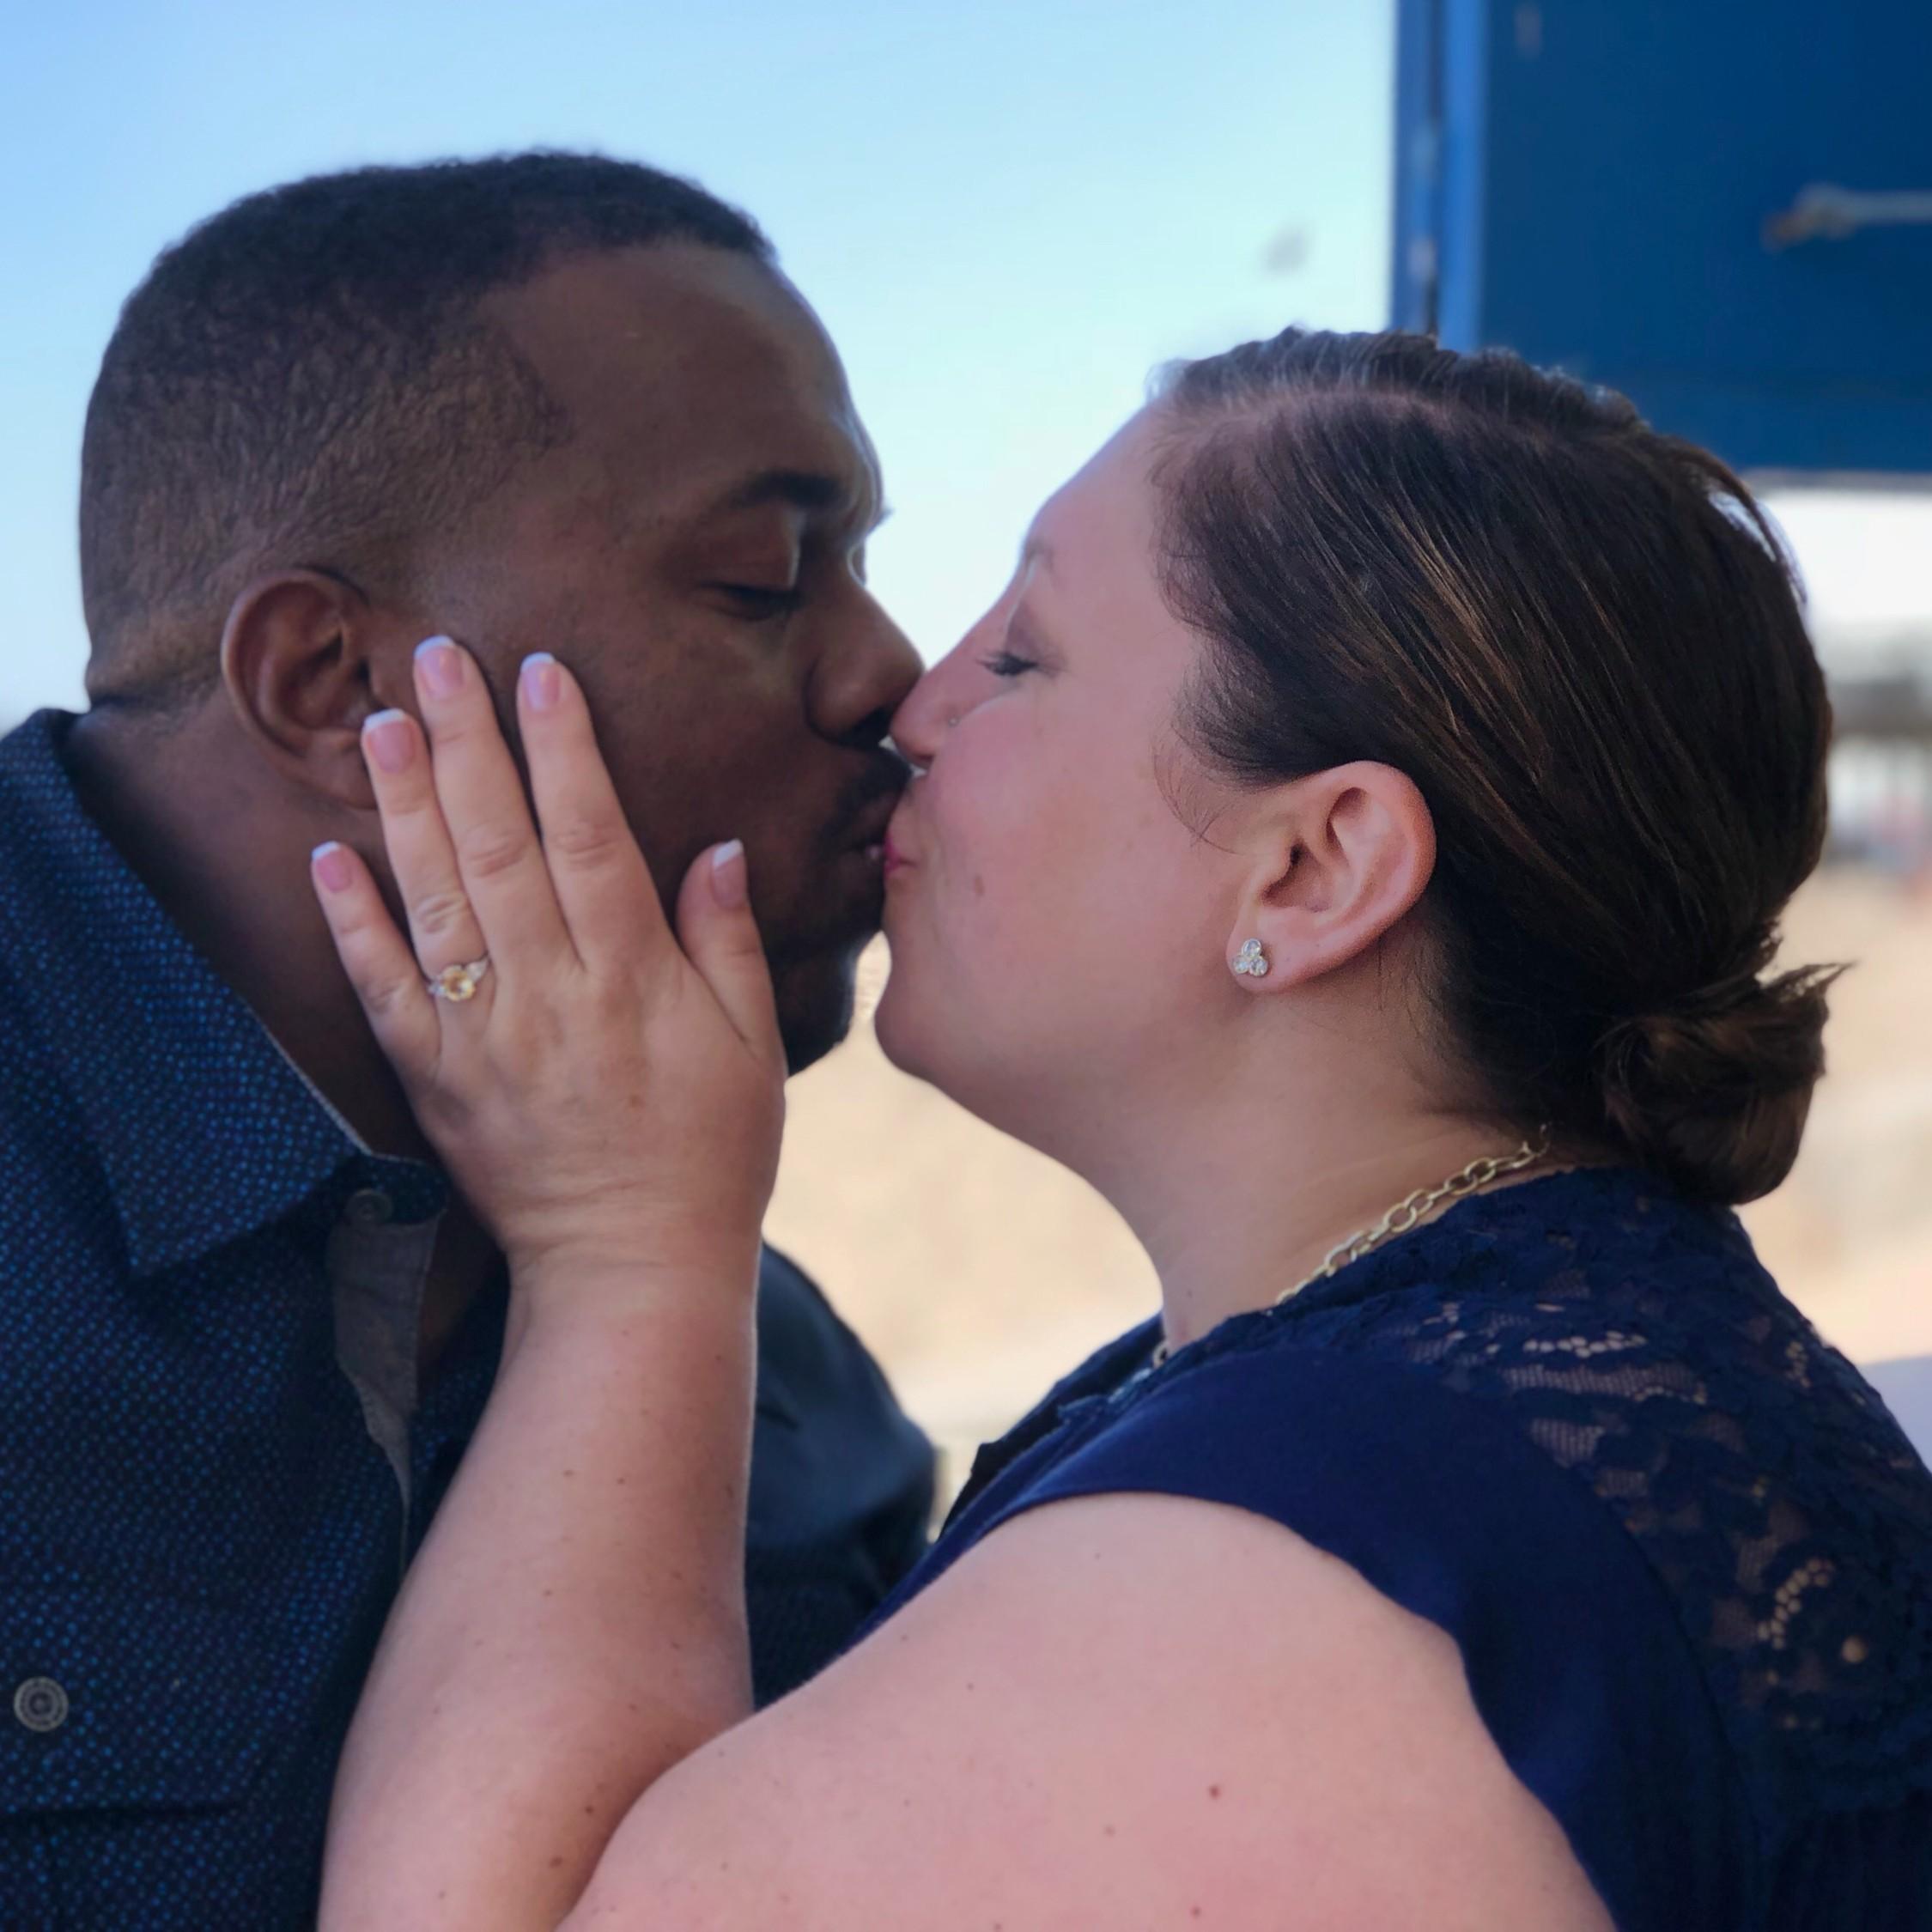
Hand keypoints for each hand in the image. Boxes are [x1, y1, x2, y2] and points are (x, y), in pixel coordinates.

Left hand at [310, 638, 784, 1285]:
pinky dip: (352, 923)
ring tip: (380, 721)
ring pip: (435, 898)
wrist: (632, 1268)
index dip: (563, 748)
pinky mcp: (435, 1079)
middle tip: (437, 658)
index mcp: (633, 977)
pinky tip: (326, 855)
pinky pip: (383, 991)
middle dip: (467, 743)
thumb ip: (728, 941)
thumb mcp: (751, 1045)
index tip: (540, 671)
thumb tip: (716, 847)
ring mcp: (481, 1036)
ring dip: (404, 805)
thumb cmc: (711, 1153)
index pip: (589, 836)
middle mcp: (549, 993)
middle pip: (499, 845)